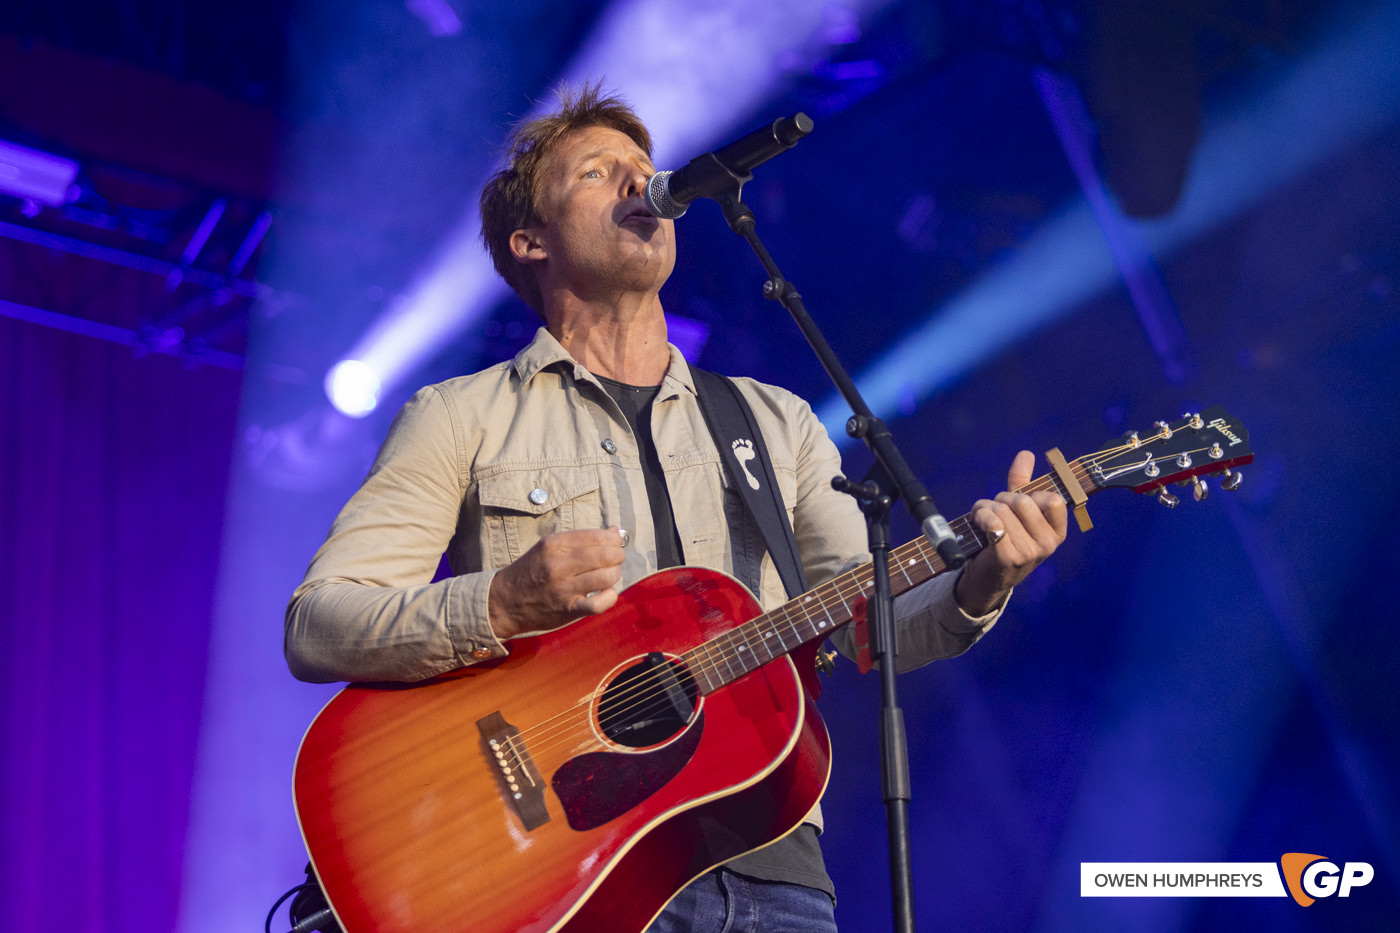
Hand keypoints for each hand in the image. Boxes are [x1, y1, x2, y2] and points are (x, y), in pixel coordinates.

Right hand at [487, 527, 626, 638]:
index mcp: (554, 544)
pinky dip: (610, 597)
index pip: (597, 536)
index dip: (613, 540)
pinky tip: (606, 593)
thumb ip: (581, 539)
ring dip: (615, 574)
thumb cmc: (532, 570)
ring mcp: (564, 588)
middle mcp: (558, 564)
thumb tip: (614, 531)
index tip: (615, 544)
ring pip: (607, 577)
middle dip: (618, 555)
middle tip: (615, 559)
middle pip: (605, 555)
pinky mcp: (568, 610)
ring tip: (609, 575)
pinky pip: (600, 604)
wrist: (505, 601)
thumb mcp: (549, 547)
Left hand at [954, 450, 1067, 616]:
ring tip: (982, 517)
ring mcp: (1029, 553)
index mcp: (1057, 531)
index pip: (1053, 499)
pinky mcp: (1008, 557)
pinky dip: (981, 516)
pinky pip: (994, 523)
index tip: (1019, 503)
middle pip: (1023, 501)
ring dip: (985, 508)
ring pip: (1004, 510)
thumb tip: (1026, 454)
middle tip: (994, 509)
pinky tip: (978, 523)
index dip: (1031, 494)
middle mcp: (1047, 544)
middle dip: (1001, 499)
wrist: (988, 577)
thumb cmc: (1006, 539)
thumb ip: (1023, 483)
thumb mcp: (1018, 513)